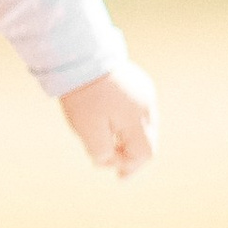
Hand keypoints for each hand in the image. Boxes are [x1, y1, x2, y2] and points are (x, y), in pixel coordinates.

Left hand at [58, 61, 157, 176]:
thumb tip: (108, 161)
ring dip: (129, 139)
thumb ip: (102, 153)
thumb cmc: (83, 94)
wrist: (80, 54)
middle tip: (116, 166)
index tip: (116, 174)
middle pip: (147, 140)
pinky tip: (112, 123)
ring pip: (143, 125)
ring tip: (111, 144)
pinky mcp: (138, 81)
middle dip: (131, 155)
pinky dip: (127, 122)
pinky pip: (138, 110)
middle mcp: (147, 105)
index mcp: (137, 118)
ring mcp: (145, 91)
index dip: (130, 167)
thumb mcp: (88, 131)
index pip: (145, 153)